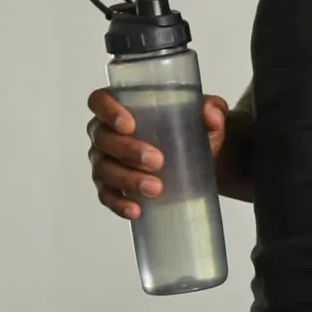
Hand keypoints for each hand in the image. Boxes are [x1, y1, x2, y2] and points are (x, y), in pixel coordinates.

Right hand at [87, 90, 227, 221]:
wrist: (202, 163)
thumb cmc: (193, 130)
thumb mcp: (207, 116)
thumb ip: (212, 109)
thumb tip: (211, 115)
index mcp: (120, 106)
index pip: (100, 101)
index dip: (107, 111)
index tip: (129, 125)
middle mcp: (105, 132)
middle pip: (103, 138)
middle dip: (127, 150)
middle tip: (157, 161)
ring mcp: (104, 160)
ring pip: (104, 169)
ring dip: (127, 180)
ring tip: (155, 188)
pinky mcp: (110, 186)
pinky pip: (107, 196)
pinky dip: (119, 204)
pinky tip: (136, 210)